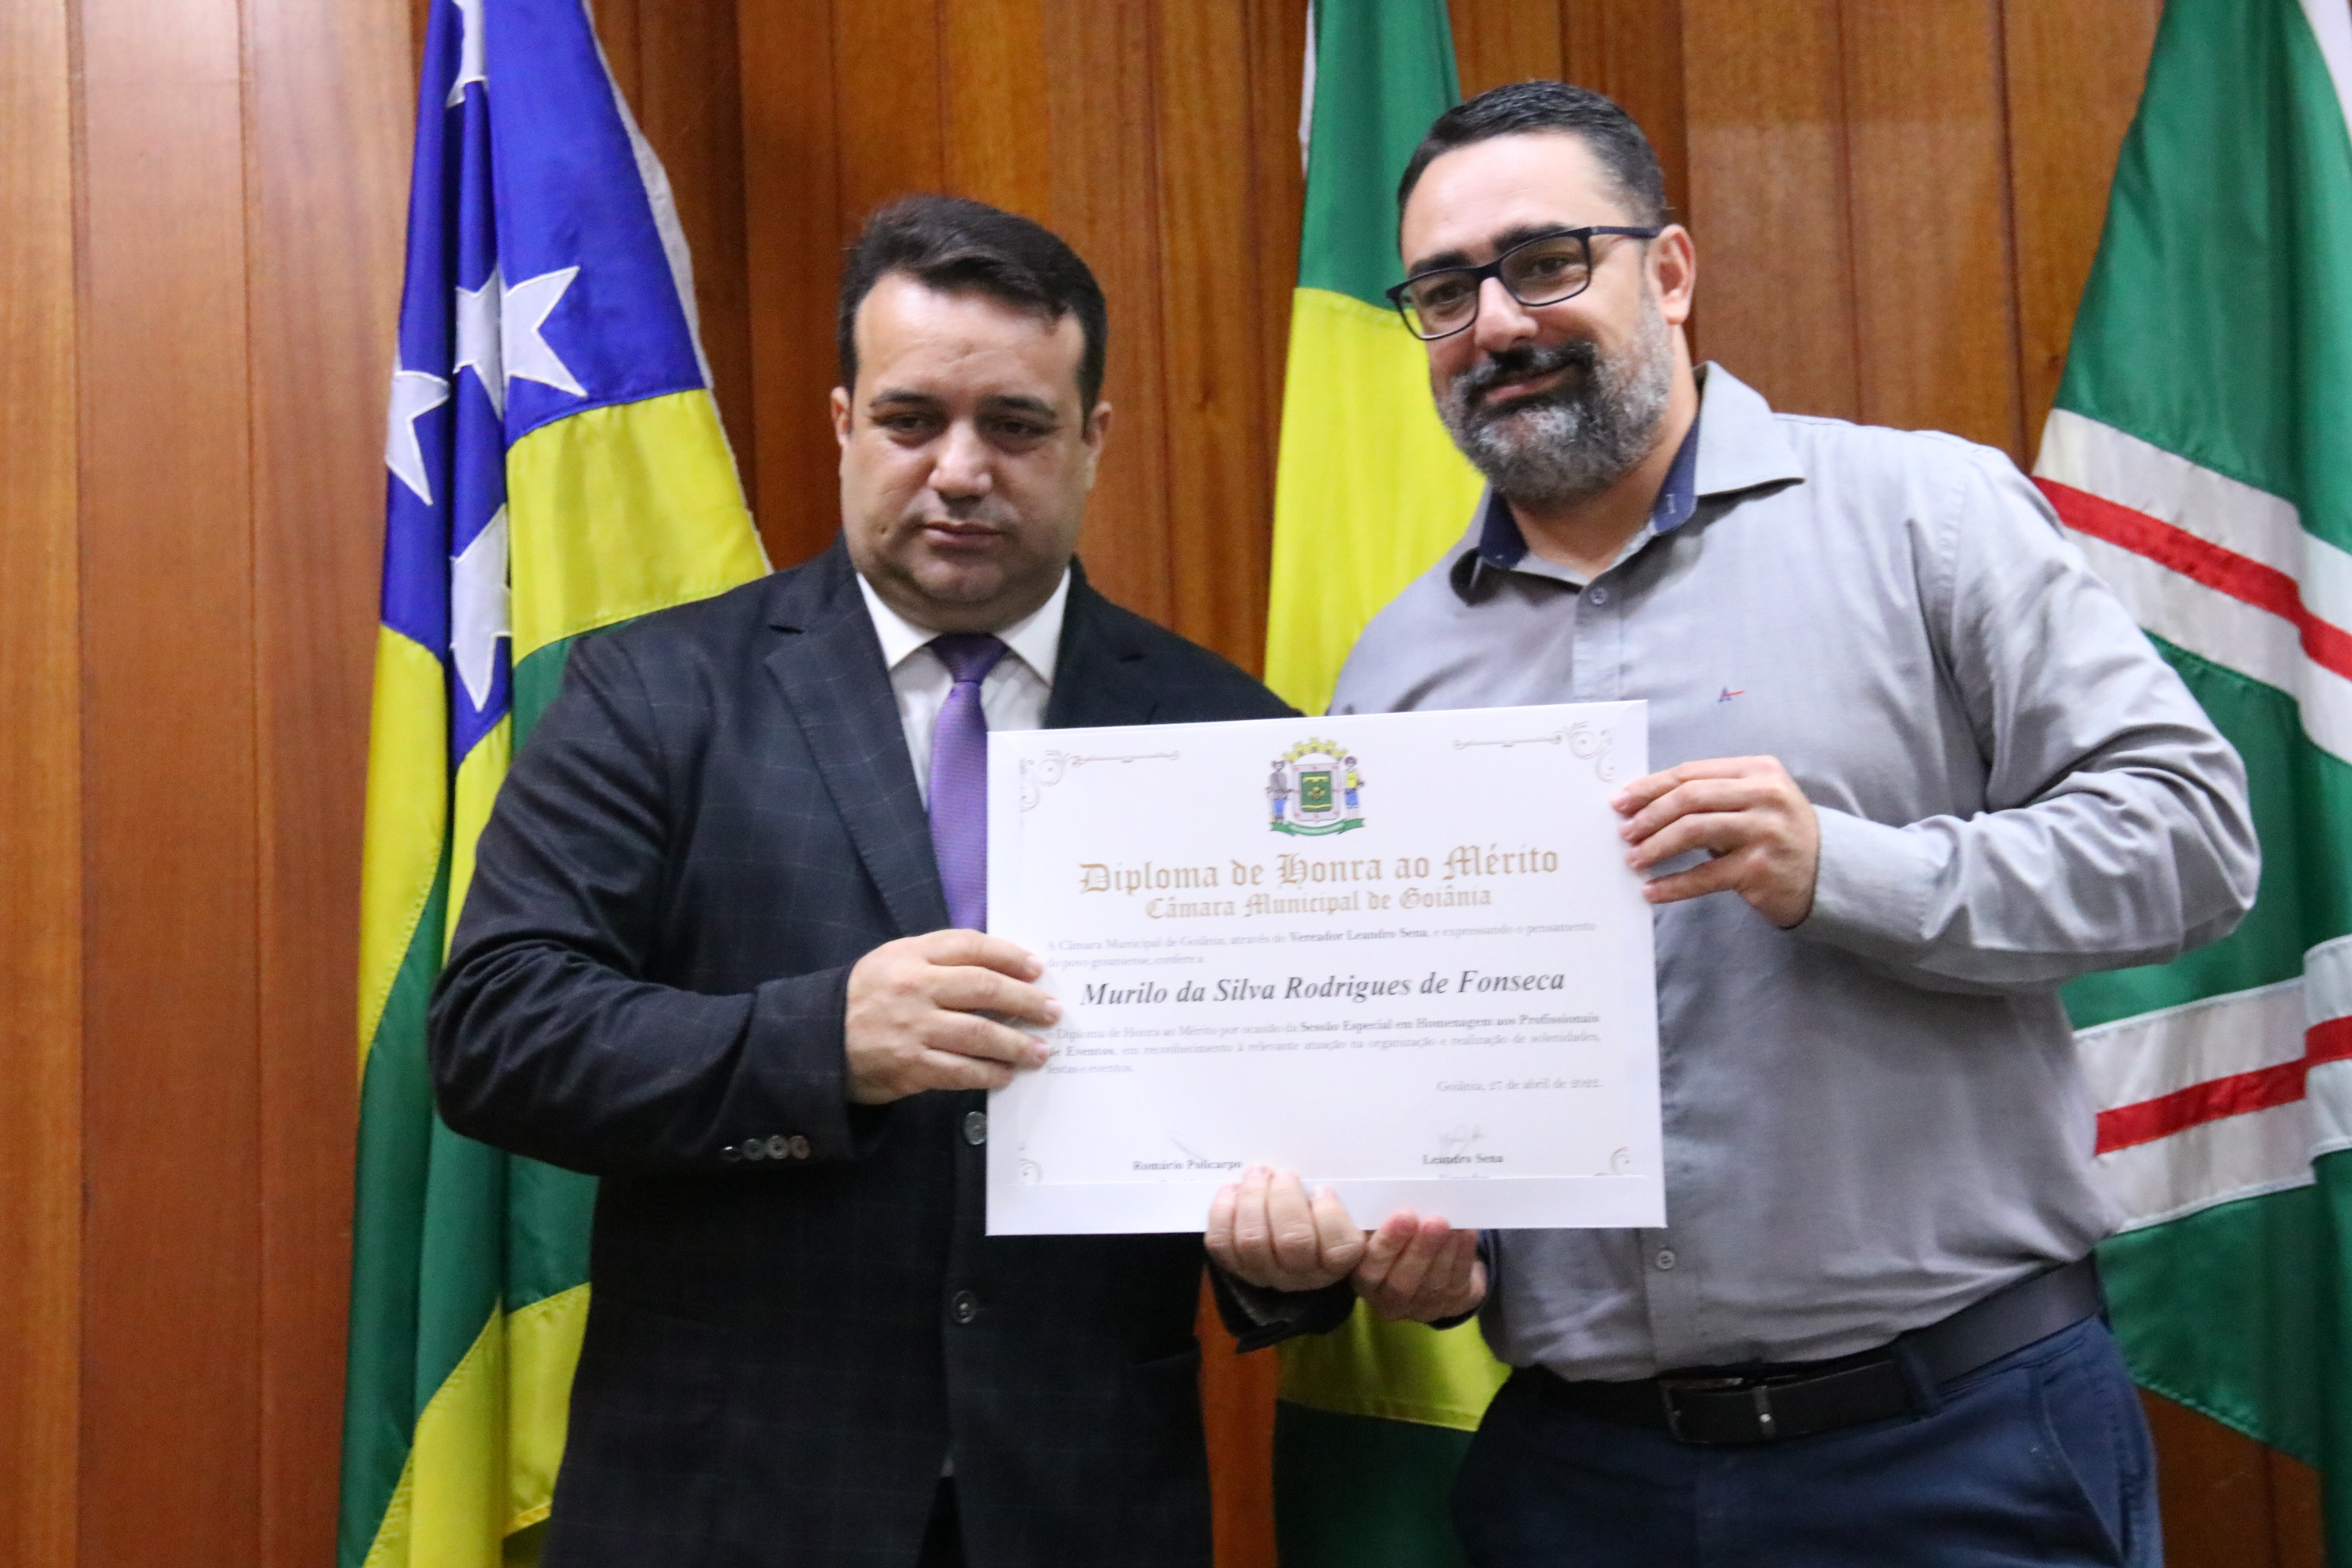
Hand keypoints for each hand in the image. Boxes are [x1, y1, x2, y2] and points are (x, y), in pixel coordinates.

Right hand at [843, 930, 1057, 1103]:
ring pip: (978, 1034)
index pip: (970, 946)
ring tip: (1040, 1050)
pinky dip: (988, 1074)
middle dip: (1025, 1000)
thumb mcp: (894, 962)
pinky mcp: (910, 1066)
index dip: (1009, 955)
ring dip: (1016, 1044)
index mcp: (910, 955)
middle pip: (983, 987)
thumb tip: (1002, 970)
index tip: (1038, 968)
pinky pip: (960, 1071)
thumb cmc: (866, 998)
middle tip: (1052, 1011)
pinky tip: (1005, 1075)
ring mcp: (912, 1028)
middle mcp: (913, 987)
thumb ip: (939, 959)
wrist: (817, 1041)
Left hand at [1205, 1166, 1365, 1291]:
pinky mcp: (1235, 1266)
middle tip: (1283, 1174)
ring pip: (1253, 1240)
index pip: (1338, 1248)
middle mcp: (1302, 1274)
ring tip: (1258, 1173)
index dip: (1329, 1214)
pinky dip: (1223, 1211)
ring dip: (1252, 1199)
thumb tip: (1343, 1177)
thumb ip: (1348, 1200)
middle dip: (1284, 1198)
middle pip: (1292, 1241)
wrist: (1293, 1239)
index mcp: (1337, 1262)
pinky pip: (1222, 1243)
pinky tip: (1232, 1189)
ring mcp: (1266, 1273)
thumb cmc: (1324, 1217)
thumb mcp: (1348, 1211)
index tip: (1321, 1189)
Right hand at [1354, 1211, 1486, 1322]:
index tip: (1404, 1215)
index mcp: (1365, 1280)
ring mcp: (1421, 1307)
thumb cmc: (1395, 1234)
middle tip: (1434, 1221)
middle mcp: (1389, 1299)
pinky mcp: (1450, 1305)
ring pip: (1432, 1283)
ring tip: (1453, 1223)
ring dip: (1444, 1251)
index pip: (1371, 1268)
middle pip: (1402, 1281)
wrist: (1425, 1255)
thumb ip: (1375, 1216)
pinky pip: (1457, 1282)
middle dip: (1420, 1250)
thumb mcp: (1377, 1227)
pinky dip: (1463, 1256)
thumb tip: (1385, 1191)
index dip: (1387, 1243)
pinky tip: (1466, 1233)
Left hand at [1614, 755, 1819, 926]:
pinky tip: (1653, 890)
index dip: (1650, 787)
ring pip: (1693, 831)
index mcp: (1757, 770)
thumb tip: (1643, 805)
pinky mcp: (1761, 869)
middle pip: (1689, 798)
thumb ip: (1710, 795)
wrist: (1829, 872)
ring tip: (1634, 859)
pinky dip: (1673, 884)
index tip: (1620, 802)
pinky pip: (1705, 876)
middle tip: (1625, 833)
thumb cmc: (1776, 833)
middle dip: (1649, 816)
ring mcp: (1765, 831)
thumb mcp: (1753, 801)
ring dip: (1656, 847)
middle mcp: (1764, 795)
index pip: (1691, 773)